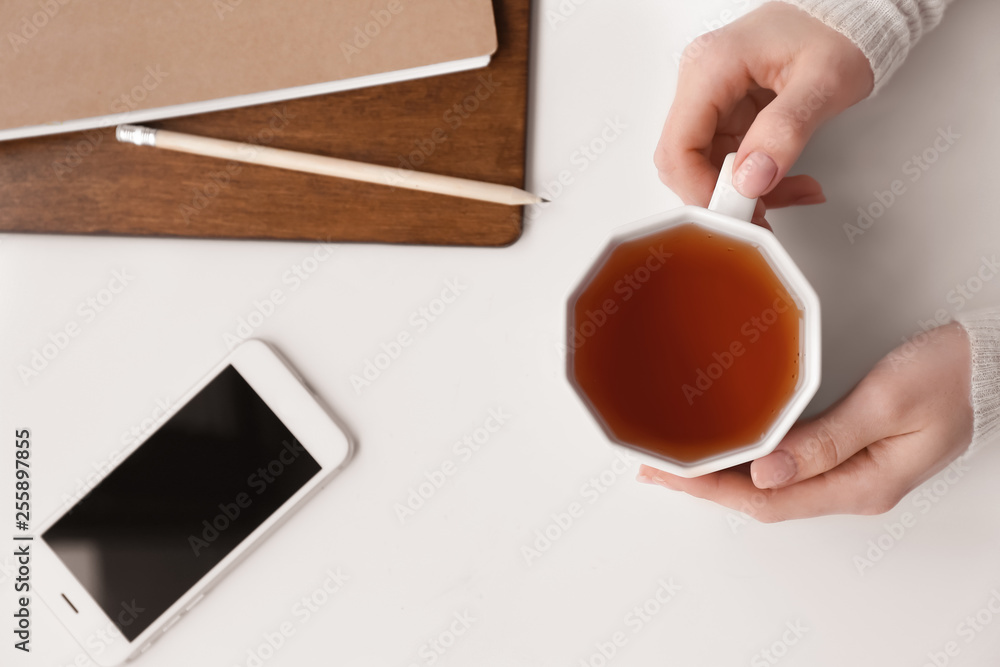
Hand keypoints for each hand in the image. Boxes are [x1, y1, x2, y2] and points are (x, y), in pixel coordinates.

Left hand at [637, 323, 973, 521]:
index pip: (768, 501)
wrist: (989, 363)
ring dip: (722, 472)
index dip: (712, 490)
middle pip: (762, 498)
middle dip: (705, 485)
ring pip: (770, 483)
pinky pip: (786, 464)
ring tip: (676, 458)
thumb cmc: (949, 375)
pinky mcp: (847, 449)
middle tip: (654, 465)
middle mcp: (851, 485)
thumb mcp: (888, 401)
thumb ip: (827, 439)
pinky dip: (748, 457)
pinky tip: (725, 445)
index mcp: (862, 483)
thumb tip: (766, 471)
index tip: (669, 473)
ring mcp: (849, 471)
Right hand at [654, 2, 873, 225]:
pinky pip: (726, 158)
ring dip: (742, 191)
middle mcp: (700, 81)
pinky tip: (786, 180)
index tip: (737, 211)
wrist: (849, 14)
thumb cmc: (838, 32)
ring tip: (790, 194)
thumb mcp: (823, 82)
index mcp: (711, 67)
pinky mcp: (725, 111)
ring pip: (704, 166)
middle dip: (721, 196)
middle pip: (684, 161)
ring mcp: (710, 97)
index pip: (678, 147)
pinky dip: (753, 177)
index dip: (700, 189)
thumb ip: (785, 131)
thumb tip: (750, 179)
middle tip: (762, 214)